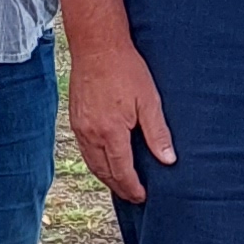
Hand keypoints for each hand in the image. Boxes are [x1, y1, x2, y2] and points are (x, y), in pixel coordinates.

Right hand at [66, 35, 177, 202]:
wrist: (96, 47)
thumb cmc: (125, 69)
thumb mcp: (149, 100)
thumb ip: (158, 133)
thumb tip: (168, 160)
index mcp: (111, 132)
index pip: (122, 171)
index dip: (133, 187)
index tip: (142, 196)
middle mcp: (91, 134)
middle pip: (104, 172)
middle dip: (119, 187)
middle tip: (133, 196)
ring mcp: (79, 128)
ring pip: (92, 164)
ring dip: (106, 178)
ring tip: (120, 185)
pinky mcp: (75, 120)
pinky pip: (84, 151)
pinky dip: (95, 163)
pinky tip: (105, 162)